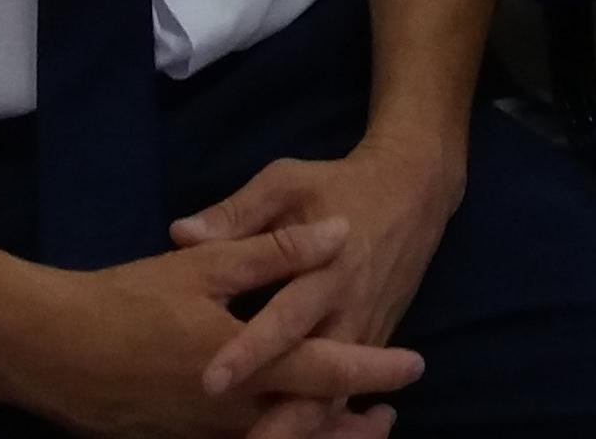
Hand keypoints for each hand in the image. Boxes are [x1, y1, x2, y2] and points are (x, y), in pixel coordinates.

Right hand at [0, 224, 421, 437]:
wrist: (48, 350)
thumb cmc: (126, 300)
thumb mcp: (204, 264)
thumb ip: (274, 250)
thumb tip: (338, 232)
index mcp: (246, 362)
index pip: (328, 368)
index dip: (375, 368)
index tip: (414, 367)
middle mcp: (231, 410)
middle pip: (310, 425)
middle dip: (354, 426)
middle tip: (390, 418)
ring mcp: (203, 434)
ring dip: (319, 437)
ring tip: (355, 429)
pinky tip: (281, 428)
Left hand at [172, 125, 466, 419]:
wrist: (414, 190)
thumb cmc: (339, 184)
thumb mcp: (288, 182)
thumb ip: (237, 213)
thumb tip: (181, 233)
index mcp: (328, 267)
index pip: (286, 318)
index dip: (250, 351)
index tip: (211, 380)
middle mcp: (350, 309)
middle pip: (318, 378)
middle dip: (282, 417)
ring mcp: (366, 332)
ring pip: (335, 397)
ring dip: (301, 429)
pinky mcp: (372, 343)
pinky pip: (346, 394)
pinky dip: (322, 424)